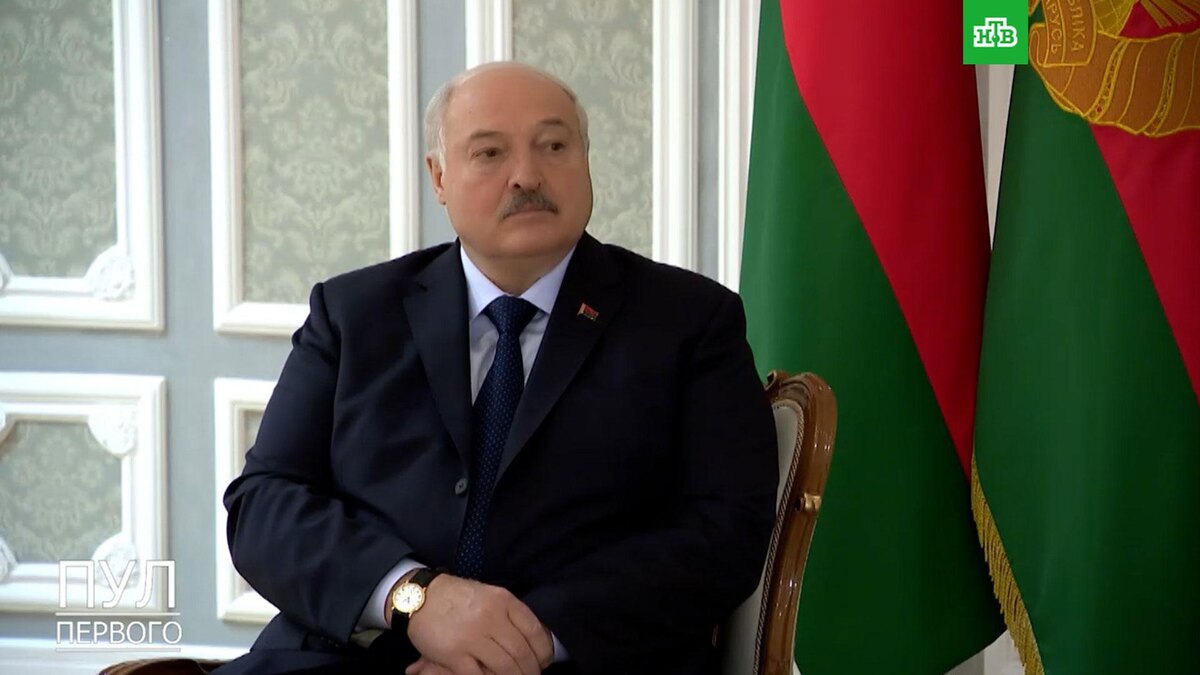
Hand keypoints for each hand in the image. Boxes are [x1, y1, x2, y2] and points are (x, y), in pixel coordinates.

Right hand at [405, 574, 552, 674]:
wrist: (421, 596)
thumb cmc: (459, 597)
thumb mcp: (490, 596)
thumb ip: (510, 615)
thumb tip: (536, 641)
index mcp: (504, 601)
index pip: (535, 630)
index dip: (544, 651)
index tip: (545, 661)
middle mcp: (491, 617)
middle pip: (522, 653)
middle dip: (531, 671)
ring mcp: (472, 637)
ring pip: (505, 667)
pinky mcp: (454, 654)